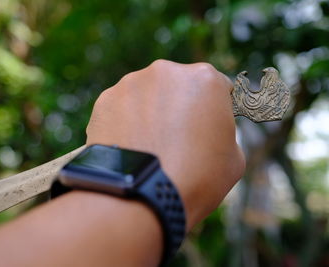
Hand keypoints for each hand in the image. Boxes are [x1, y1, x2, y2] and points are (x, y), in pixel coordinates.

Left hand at [86, 60, 244, 229]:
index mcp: (204, 79)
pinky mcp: (105, 100)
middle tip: (176, 139)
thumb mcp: (234, 158)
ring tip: (149, 146)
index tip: (206, 127)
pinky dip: (125, 122)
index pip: (215, 87)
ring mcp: (131, 84)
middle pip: (177, 86)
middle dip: (179, 106)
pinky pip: (121, 108)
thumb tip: (209, 131)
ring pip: (146, 95)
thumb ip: (223, 131)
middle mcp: (165, 71)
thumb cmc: (194, 178)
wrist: (140, 196)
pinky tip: (129, 146)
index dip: (213, 109)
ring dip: (150, 112)